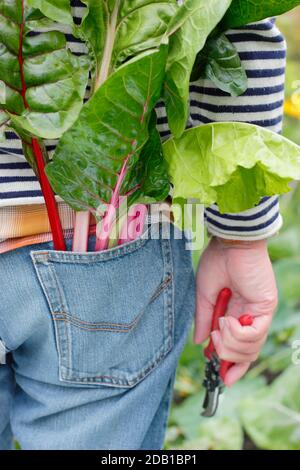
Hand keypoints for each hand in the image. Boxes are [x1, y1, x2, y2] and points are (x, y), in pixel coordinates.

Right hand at [194, 237, 277, 385]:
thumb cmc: (217, 262)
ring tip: (220, 325)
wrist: (230, 242)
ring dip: (230, 343)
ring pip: (251, 348)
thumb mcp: (204, 296)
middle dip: (227, 356)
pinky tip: (228, 321)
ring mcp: (260, 313)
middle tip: (213, 339)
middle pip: (246, 354)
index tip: (222, 378)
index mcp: (236, 313)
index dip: (232, 366)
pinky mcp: (266, 307)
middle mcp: (250, 316)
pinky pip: (255, 334)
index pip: (240, 348)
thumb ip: (204, 320)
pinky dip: (238, 333)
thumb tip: (200, 343)